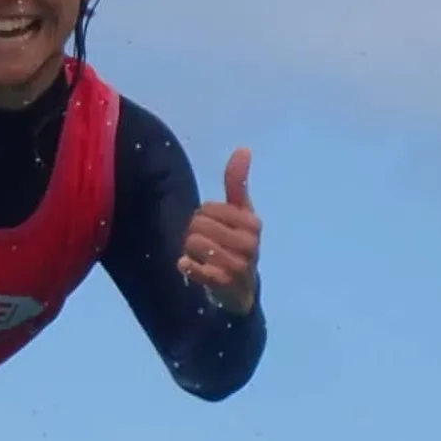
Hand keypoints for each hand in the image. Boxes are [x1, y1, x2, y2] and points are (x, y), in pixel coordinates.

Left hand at [178, 148, 261, 314]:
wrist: (241, 291)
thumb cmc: (238, 245)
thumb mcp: (241, 214)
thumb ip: (238, 183)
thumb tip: (243, 148)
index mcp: (253, 223)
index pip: (207, 208)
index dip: (202, 217)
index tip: (214, 228)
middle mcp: (250, 243)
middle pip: (197, 225)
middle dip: (194, 233)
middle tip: (206, 245)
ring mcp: (238, 265)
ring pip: (192, 243)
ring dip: (190, 251)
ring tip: (203, 258)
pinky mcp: (222, 283)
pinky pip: (191, 267)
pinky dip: (186, 266)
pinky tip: (191, 268)